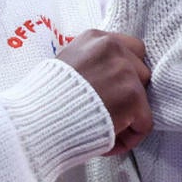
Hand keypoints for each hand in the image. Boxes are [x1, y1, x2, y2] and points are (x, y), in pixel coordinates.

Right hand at [56, 29, 152, 155]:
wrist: (38, 119)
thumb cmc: (44, 99)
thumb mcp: (64, 64)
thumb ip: (89, 63)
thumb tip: (103, 76)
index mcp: (95, 38)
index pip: (131, 49)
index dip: (125, 73)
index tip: (112, 91)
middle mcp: (113, 49)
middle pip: (141, 72)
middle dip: (128, 94)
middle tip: (106, 112)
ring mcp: (125, 72)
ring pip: (143, 99)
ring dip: (127, 117)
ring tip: (103, 129)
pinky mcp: (133, 98)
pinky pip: (144, 123)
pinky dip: (129, 138)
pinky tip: (107, 142)